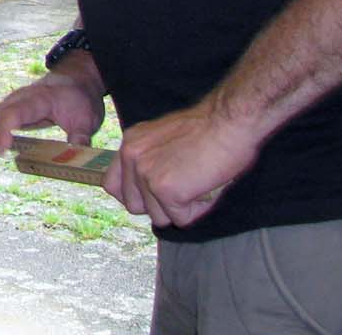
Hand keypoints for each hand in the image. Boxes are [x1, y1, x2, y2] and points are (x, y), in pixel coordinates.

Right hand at [0, 70, 104, 177]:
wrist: (73, 81)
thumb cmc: (78, 99)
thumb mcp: (87, 119)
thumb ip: (81, 138)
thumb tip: (78, 158)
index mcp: (37, 100)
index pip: (12, 113)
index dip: (3, 131)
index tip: (2, 153)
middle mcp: (16, 100)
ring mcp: (8, 105)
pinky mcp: (5, 112)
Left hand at [103, 93, 258, 227]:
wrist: (229, 121)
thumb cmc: (207, 129)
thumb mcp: (163, 138)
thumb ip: (148, 160)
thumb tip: (146, 191)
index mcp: (130, 144)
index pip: (112, 186)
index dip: (136, 196)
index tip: (156, 191)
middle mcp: (131, 157)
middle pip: (135, 207)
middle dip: (160, 205)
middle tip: (185, 185)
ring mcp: (146, 174)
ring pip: (159, 218)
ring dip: (182, 208)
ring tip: (197, 181)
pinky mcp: (166, 190)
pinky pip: (181, 219)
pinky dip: (197, 210)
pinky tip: (206, 187)